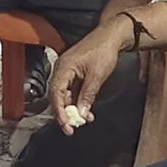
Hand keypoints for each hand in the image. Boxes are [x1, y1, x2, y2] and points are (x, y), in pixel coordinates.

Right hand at [48, 16, 130, 135]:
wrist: (110, 37)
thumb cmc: (103, 50)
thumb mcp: (97, 75)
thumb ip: (87, 95)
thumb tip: (81, 113)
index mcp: (64, 67)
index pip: (55, 92)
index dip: (59, 111)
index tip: (66, 125)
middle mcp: (62, 69)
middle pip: (56, 95)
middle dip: (63, 113)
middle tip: (71, 129)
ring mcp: (67, 71)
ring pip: (64, 95)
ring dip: (71, 109)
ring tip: (82, 121)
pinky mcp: (74, 73)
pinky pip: (71, 91)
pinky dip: (76, 102)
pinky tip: (85, 111)